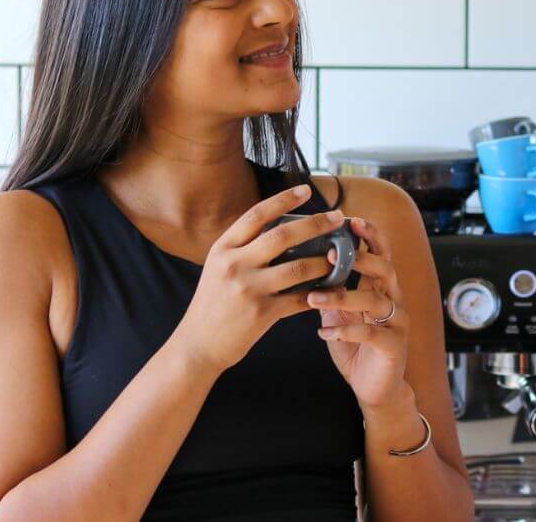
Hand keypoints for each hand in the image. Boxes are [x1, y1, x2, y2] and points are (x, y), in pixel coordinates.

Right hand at [174, 185, 339, 372]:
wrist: (196, 346)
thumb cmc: (212, 304)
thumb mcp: (219, 268)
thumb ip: (243, 249)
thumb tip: (281, 228)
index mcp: (223, 248)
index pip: (257, 215)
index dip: (284, 199)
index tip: (306, 191)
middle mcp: (234, 265)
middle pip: (283, 235)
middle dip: (315, 224)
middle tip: (336, 218)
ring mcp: (248, 289)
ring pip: (298, 268)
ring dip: (324, 261)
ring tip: (339, 256)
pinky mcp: (262, 313)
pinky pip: (299, 299)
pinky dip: (319, 293)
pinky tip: (332, 288)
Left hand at [308, 217, 409, 412]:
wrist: (374, 388)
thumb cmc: (355, 346)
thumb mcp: (339, 314)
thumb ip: (330, 290)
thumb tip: (301, 264)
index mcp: (380, 288)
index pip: (381, 253)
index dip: (370, 235)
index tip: (351, 220)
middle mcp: (393, 300)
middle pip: (385, 269)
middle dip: (362, 257)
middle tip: (333, 251)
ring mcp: (397, 323)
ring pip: (375, 301)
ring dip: (343, 297)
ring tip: (313, 297)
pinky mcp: (393, 347)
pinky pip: (371, 334)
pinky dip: (345, 332)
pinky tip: (323, 333)